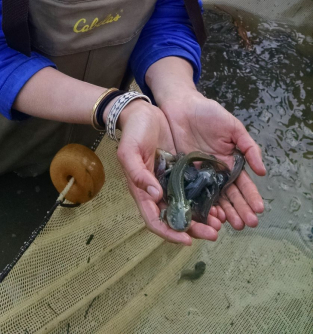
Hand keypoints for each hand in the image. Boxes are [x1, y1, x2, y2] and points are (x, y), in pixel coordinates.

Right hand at [115, 101, 221, 244]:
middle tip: (214, 233)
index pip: (154, 220)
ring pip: (188, 208)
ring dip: (203, 218)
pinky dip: (206, 200)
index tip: (187, 240)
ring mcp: (171, 182)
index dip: (170, 233)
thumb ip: (138, 173)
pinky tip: (220, 203)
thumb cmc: (134, 132)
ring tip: (221, 222)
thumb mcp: (129, 151)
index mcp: (142, 191)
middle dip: (194, 230)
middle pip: (175, 219)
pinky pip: (195, 190)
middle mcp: (157, 191)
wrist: (142, 112)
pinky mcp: (182, 171)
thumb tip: (155, 194)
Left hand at [158, 90, 265, 230]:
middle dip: (240, 209)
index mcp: (230, 161)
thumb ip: (248, 147)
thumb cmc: (208, 113)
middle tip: (248, 224)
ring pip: (213, 198)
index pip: (242, 183)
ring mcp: (200, 175)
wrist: (180, 105)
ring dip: (224, 212)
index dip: (251, 197)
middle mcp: (216, 172)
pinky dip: (201, 205)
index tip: (259, 210)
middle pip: (230, 195)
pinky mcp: (183, 174)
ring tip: (232, 225)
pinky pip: (193, 192)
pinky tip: (209, 216)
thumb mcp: (233, 127)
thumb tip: (262, 172)